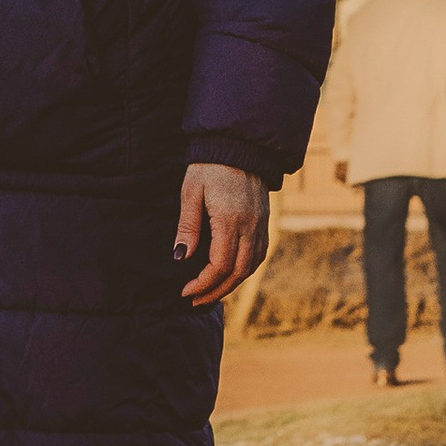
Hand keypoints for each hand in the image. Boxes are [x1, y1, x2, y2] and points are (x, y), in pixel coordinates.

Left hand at [175, 161, 269, 307]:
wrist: (238, 145)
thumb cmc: (208, 167)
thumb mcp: (190, 192)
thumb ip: (188, 227)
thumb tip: (180, 258)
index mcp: (230, 219)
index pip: (220, 264)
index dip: (203, 283)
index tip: (186, 291)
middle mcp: (250, 226)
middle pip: (238, 272)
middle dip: (216, 291)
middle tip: (196, 300)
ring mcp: (261, 225)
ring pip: (251, 267)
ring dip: (231, 284)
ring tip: (210, 292)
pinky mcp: (265, 222)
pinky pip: (259, 255)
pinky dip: (245, 270)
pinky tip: (230, 274)